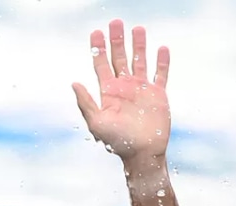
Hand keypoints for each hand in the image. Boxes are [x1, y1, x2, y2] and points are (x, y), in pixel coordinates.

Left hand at [72, 19, 170, 162]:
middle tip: (116, 22)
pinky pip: (161, 74)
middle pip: (119, 58)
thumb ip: (86, 102)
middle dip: (117, 40)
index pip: (101, 64)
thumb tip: (74, 83)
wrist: (142, 153)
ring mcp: (141, 89)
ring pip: (139, 61)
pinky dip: (162, 62)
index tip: (96, 32)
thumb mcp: (97, 122)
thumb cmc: (117, 141)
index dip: (98, 48)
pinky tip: (161, 49)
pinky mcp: (158, 95)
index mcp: (108, 92)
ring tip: (138, 29)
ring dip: (139, 45)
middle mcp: (124, 87)